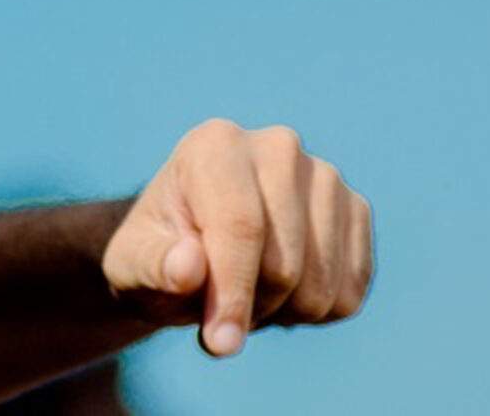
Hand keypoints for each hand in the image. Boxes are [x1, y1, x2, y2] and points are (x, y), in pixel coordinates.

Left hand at [100, 119, 373, 356]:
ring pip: (322, 284)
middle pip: (284, 263)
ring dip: (283, 313)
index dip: (233, 294)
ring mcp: (324, 176)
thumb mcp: (133, 263)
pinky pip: (350, 293)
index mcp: (216, 145)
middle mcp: (278, 147)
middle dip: (251, 306)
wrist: (195, 243)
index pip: (241, 226)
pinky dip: (317, 313)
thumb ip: (154, 265)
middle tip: (220, 304)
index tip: (219, 344)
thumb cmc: (159, 252)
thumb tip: (189, 267)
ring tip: (250, 292)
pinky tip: (285, 291)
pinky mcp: (355, 210)